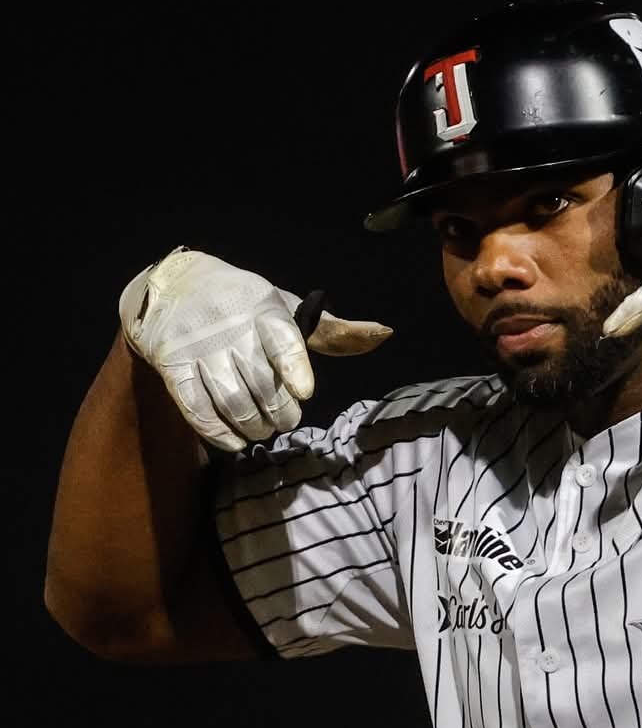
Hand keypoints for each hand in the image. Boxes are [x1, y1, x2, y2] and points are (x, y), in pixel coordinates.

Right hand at [118, 247, 391, 451]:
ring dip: (253, 427)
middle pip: (261, 383)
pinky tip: (234, 441)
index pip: (283, 341)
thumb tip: (383, 333)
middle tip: (286, 422)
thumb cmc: (244, 304)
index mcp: (264, 309)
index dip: (295, 369)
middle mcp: (229, 327)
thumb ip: (332, 330)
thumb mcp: (286, 306)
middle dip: (280, 413)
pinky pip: (196, 408)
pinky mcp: (171, 365)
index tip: (304, 392)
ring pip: (232, 401)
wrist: (174, 285)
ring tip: (262, 430)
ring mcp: (198, 348)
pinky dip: (218, 433)